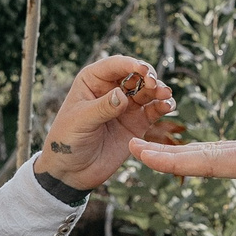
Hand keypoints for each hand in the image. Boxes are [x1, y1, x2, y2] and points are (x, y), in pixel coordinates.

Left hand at [36, 56, 178, 190]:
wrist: (73, 171)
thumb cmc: (67, 141)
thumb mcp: (80, 122)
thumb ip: (102, 108)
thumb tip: (121, 96)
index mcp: (93, 81)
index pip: (114, 65)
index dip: (130, 64)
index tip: (142, 69)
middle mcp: (112, 89)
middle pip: (135, 75)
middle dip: (148, 76)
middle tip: (154, 84)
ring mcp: (126, 106)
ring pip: (147, 91)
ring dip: (158, 90)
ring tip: (165, 95)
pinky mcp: (137, 123)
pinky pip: (153, 110)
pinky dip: (162, 106)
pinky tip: (168, 106)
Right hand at [128, 107, 235, 196]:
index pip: (211, 160)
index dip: (174, 160)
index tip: (138, 153)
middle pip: (207, 152)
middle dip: (170, 154)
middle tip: (133, 150)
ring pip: (221, 152)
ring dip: (190, 154)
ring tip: (163, 155)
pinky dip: (216, 156)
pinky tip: (220, 160)